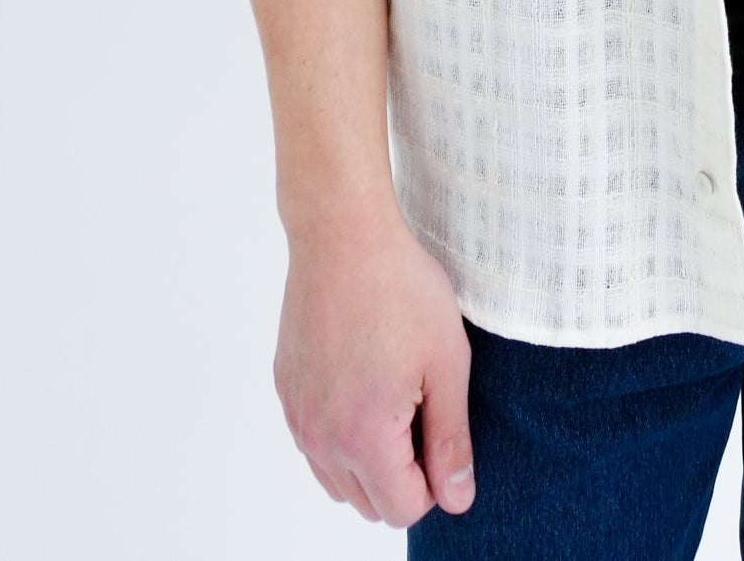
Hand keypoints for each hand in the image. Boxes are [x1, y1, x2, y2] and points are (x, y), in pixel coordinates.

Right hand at [274, 207, 475, 524]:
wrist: (343, 235)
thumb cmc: (401, 290)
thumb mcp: (446, 364)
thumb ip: (450, 441)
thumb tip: (457, 498)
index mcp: (364, 438)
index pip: (403, 509)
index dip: (435, 480)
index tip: (442, 427)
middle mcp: (321, 438)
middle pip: (368, 503)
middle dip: (403, 474)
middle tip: (421, 406)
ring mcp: (298, 416)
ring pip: (337, 480)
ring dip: (369, 460)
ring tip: (395, 394)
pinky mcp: (286, 391)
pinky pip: (315, 443)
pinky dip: (341, 433)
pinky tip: (365, 378)